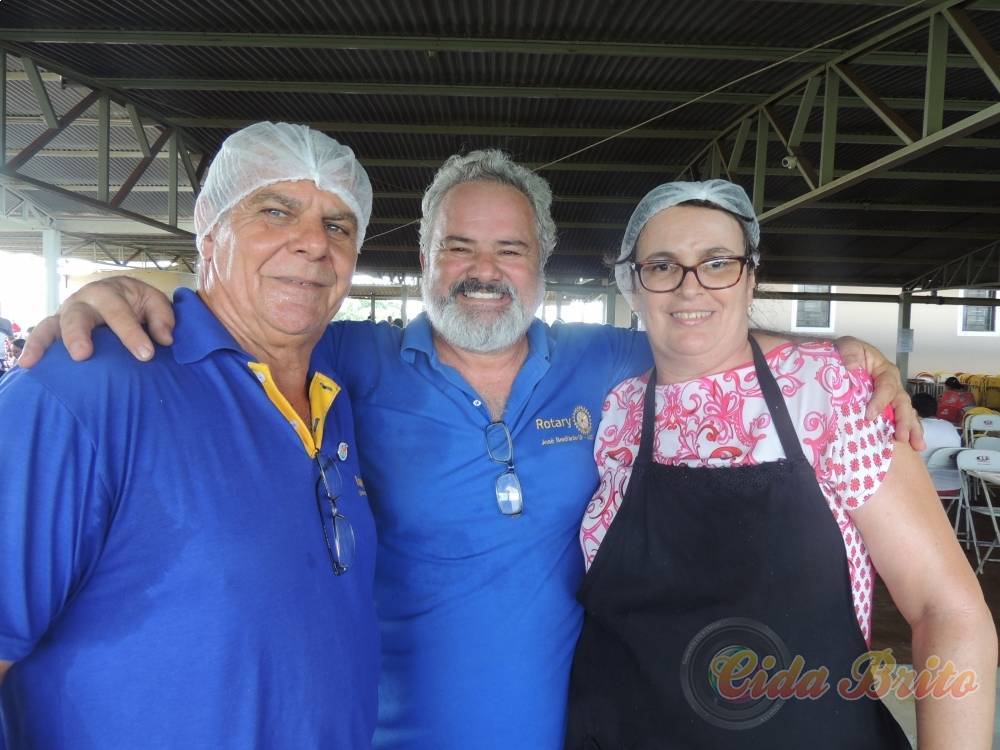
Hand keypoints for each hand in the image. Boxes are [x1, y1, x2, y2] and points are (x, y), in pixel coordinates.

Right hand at [19, 276, 175, 366]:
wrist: (121, 296)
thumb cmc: (137, 303)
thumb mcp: (154, 303)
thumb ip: (162, 318)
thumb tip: (164, 339)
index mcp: (110, 291)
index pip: (119, 312)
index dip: (131, 333)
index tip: (146, 354)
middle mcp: (84, 301)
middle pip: (78, 315)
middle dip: (79, 334)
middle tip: (83, 355)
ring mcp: (67, 314)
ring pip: (52, 325)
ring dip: (44, 342)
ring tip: (37, 361)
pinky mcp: (57, 329)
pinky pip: (40, 335)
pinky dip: (32, 348)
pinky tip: (27, 363)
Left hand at [834, 335, 925, 451]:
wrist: (842, 360)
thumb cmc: (847, 353)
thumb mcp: (847, 346)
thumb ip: (850, 353)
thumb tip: (853, 366)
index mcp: (885, 371)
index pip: (886, 387)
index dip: (880, 401)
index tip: (869, 415)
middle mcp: (892, 386)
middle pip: (902, 403)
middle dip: (903, 420)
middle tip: (901, 436)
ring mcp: (892, 399)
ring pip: (906, 413)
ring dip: (912, 429)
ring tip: (916, 445)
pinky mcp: (888, 409)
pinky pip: (901, 420)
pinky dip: (909, 432)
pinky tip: (914, 446)